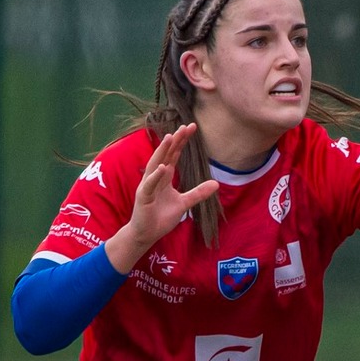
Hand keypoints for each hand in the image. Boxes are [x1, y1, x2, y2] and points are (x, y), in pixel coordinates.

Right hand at [107, 125, 216, 270]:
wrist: (146, 233)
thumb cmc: (161, 217)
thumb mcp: (184, 203)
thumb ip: (198, 193)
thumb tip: (216, 183)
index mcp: (164, 177)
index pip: (174, 155)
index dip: (182, 142)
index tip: (191, 128)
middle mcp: (155, 177)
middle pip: (165, 155)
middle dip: (175, 141)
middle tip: (185, 126)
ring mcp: (148, 186)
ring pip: (155, 164)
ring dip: (162, 151)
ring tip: (170, 137)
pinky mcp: (143, 197)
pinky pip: (150, 185)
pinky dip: (156, 176)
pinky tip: (163, 166)